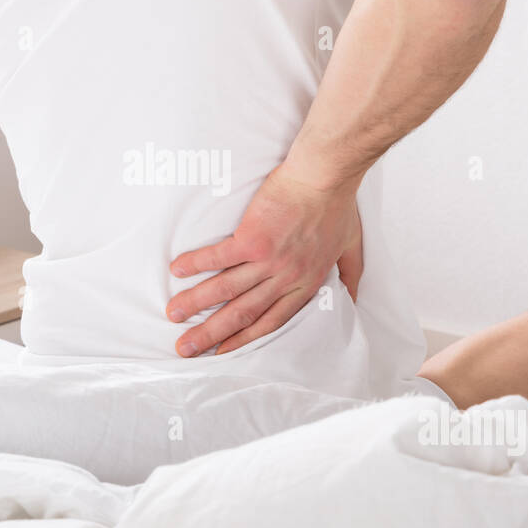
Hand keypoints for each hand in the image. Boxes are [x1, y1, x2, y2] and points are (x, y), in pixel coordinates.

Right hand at [165, 164, 362, 356]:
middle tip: (186, 348)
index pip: (272, 321)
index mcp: (305, 283)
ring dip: (196, 304)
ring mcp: (267, 261)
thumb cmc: (337, 205)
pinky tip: (177, 271)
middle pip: (243, 314)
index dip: (245, 339)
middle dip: (212, 334)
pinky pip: (218, 258)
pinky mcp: (252, 239)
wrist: (325, 175)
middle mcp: (284, 279)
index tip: (223, 352)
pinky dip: (196, 264)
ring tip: (173, 314)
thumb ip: (351, 274)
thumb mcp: (351, 246)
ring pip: (225, 291)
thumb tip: (354, 297)